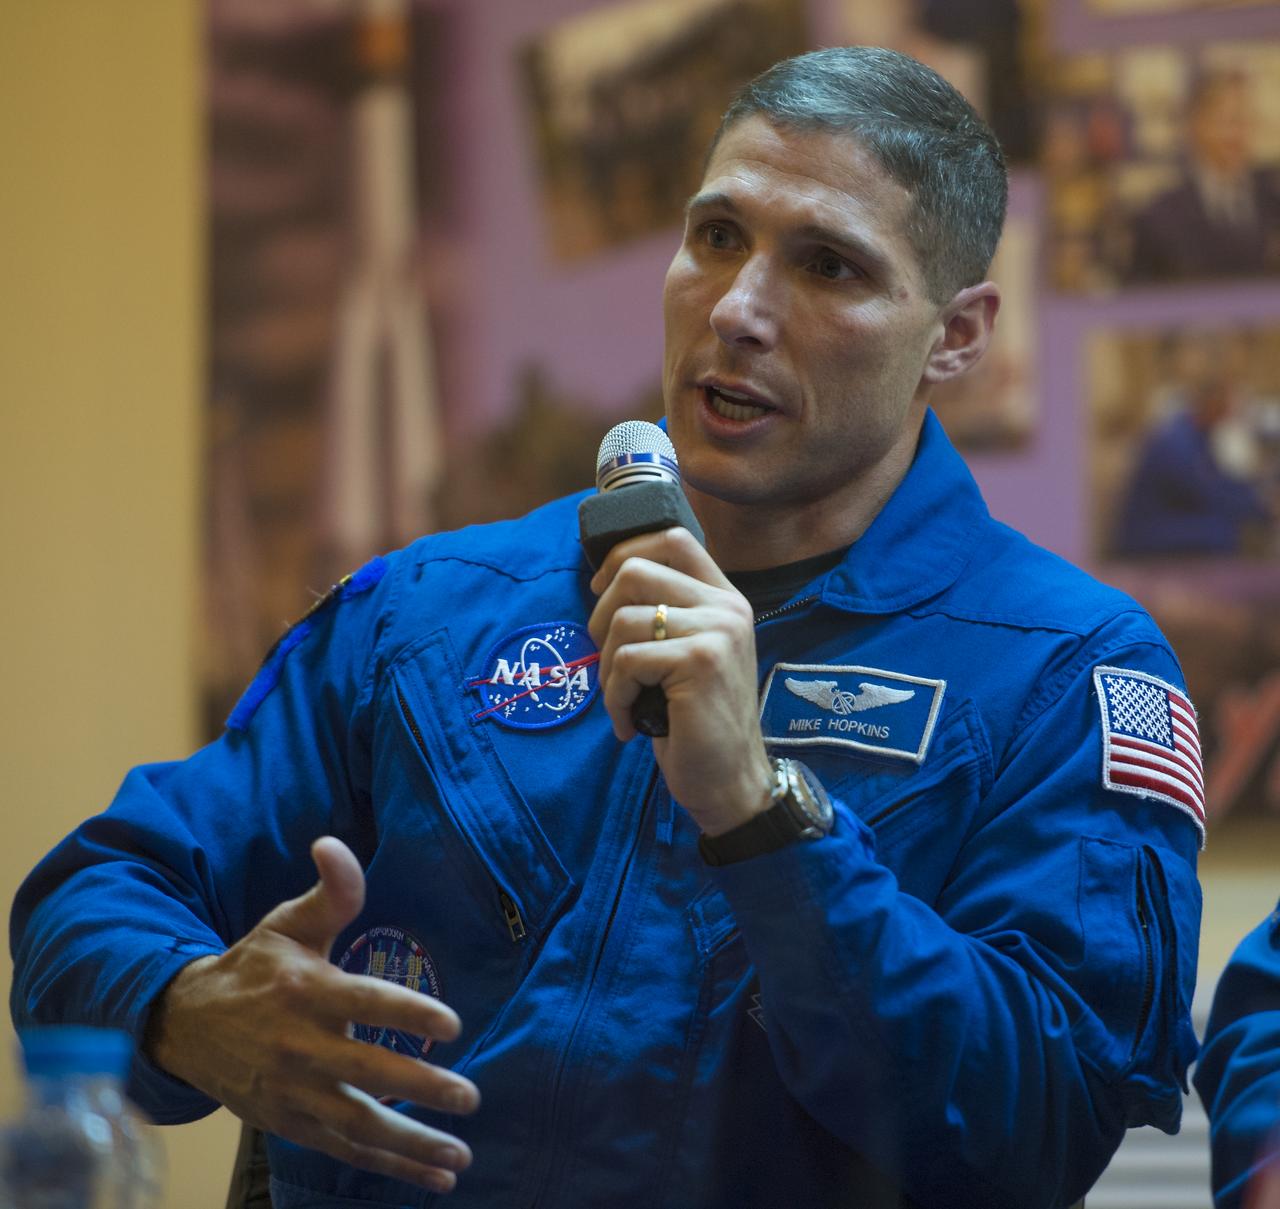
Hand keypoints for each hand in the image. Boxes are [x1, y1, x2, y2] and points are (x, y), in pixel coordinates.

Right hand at [146, 837, 477, 1194]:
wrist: (185, 1025)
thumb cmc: (254, 967)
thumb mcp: (288, 923)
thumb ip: (330, 891)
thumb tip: (333, 843)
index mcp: (307, 990)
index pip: (365, 1002)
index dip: (408, 1014)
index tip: (453, 1025)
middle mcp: (300, 1046)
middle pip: (366, 1073)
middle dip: (420, 1089)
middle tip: (468, 1097)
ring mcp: (294, 1092)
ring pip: (357, 1124)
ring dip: (411, 1144)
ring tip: (459, 1153)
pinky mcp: (291, 1123)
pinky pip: (345, 1149)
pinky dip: (389, 1166)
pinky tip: (434, 1175)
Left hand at [588, 526, 772, 834]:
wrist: (730, 779)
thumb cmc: (696, 721)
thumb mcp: (686, 654)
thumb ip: (665, 614)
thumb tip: (602, 584)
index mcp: (724, 598)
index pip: (672, 538)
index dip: (624, 554)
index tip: (601, 592)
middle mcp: (727, 606)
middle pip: (635, 571)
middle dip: (600, 617)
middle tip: (608, 663)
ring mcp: (717, 631)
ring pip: (623, 619)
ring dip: (607, 668)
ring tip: (624, 699)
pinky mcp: (700, 661)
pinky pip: (626, 661)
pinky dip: (614, 697)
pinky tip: (630, 722)